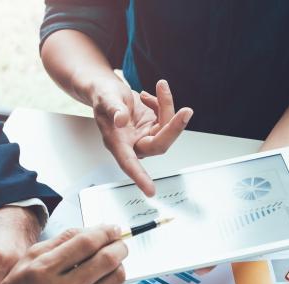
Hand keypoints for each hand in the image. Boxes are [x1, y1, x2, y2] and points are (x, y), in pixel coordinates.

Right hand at [0, 225, 127, 283]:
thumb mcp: (29, 257)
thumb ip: (61, 240)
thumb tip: (91, 230)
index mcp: (45, 270)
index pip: (86, 243)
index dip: (105, 232)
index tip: (112, 228)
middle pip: (106, 260)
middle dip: (119, 246)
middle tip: (119, 242)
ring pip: (115, 279)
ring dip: (119, 264)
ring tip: (112, 260)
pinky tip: (105, 279)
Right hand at [89, 76, 192, 195]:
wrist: (107, 89)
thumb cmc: (103, 96)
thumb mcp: (105, 97)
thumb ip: (113, 109)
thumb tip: (121, 120)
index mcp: (117, 142)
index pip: (129, 163)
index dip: (139, 177)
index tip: (150, 191)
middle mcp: (133, 143)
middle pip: (159, 144)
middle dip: (174, 127)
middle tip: (186, 112)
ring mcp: (146, 135)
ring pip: (167, 127)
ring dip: (167, 106)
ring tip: (160, 87)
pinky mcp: (154, 126)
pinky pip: (167, 117)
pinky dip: (163, 103)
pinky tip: (148, 96)